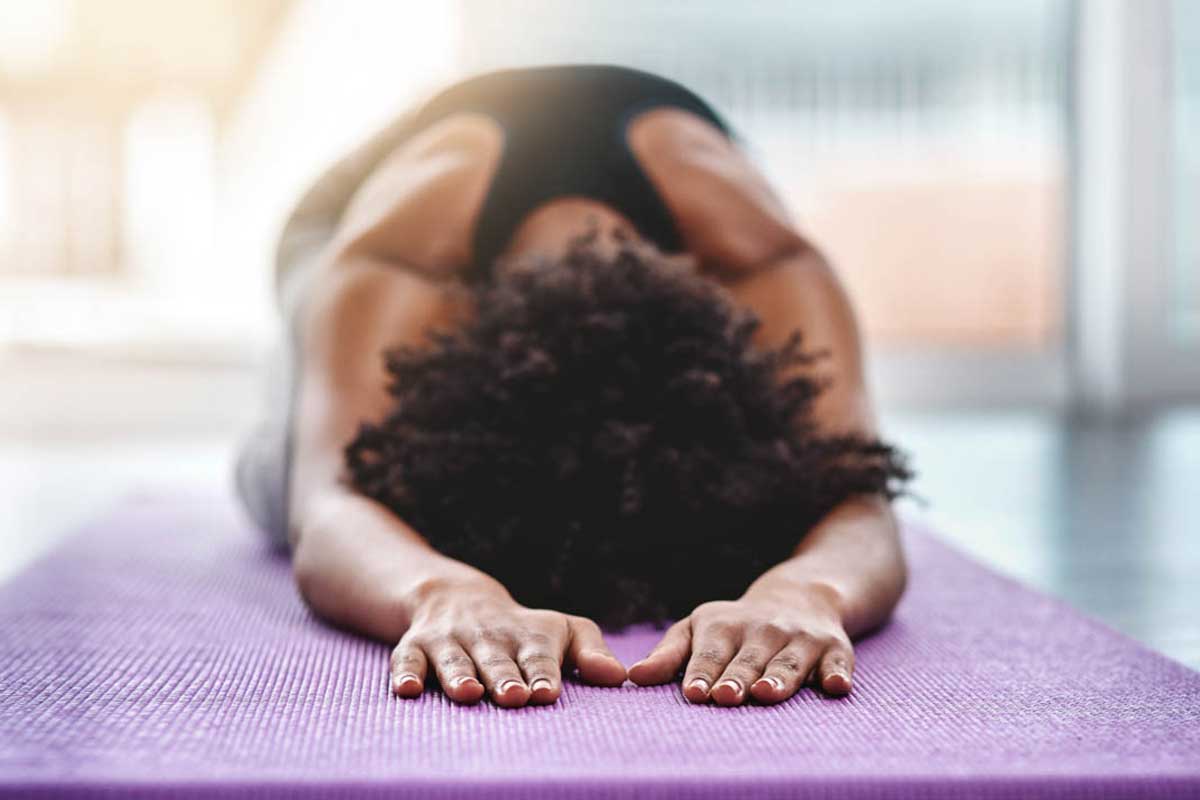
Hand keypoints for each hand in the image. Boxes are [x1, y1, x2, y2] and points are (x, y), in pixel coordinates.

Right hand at [390, 577, 626, 706]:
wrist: (458, 598)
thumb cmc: (524, 629)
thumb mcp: (563, 631)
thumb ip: (591, 653)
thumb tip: (619, 677)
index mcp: (528, 635)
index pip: (537, 655)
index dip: (542, 673)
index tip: (546, 693)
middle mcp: (488, 636)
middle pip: (496, 658)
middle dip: (503, 677)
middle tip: (513, 696)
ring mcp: (450, 641)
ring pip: (454, 659)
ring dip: (459, 675)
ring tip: (468, 694)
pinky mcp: (415, 647)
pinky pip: (407, 660)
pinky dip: (405, 673)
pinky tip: (408, 690)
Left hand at [627, 582, 853, 704]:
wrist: (799, 597)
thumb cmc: (734, 628)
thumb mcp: (697, 631)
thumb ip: (668, 656)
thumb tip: (633, 677)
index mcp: (724, 626)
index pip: (710, 654)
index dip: (702, 673)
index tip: (693, 693)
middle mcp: (763, 630)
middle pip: (748, 659)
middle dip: (737, 677)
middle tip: (725, 696)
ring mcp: (801, 638)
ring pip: (789, 661)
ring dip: (779, 677)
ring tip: (767, 694)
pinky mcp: (835, 648)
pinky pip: (839, 662)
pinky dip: (838, 673)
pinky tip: (836, 686)